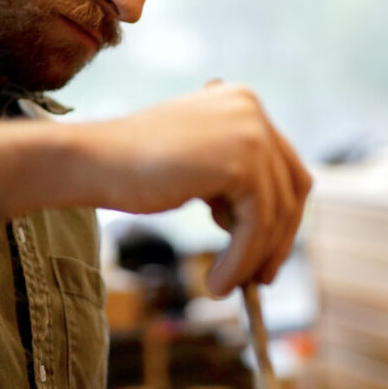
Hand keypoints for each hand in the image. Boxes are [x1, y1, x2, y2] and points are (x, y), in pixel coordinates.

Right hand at [82, 82, 311, 296]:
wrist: (94, 160)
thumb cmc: (135, 165)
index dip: (284, 216)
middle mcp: (253, 108)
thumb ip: (235, 173)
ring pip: (275, 213)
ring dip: (253, 257)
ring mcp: (250, 131)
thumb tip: (275, 222)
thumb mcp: (199, 159)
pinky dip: (241, 260)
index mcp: (244, 101)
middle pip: (294, 187)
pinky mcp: (241, 161)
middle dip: (279, 239)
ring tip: (225, 287)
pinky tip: (215, 282)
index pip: (287, 166)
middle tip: (260, 279)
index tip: (267, 255)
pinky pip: (257, 225)